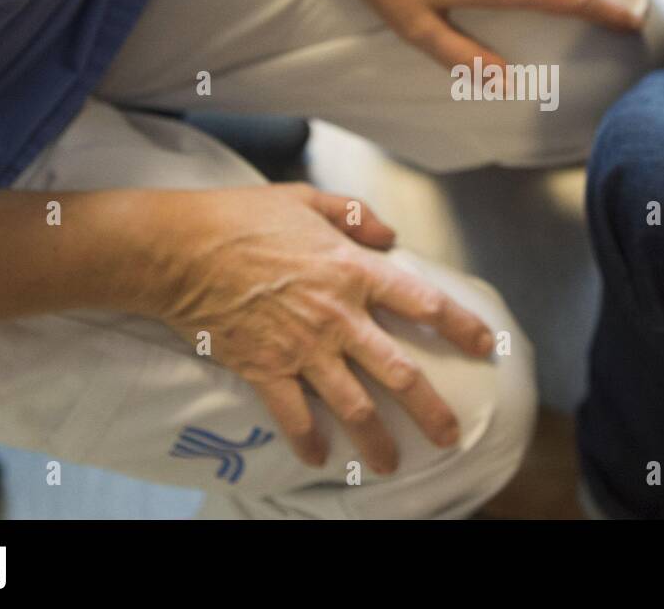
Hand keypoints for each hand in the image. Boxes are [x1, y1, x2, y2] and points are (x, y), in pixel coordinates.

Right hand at [140, 183, 494, 473]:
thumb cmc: (242, 217)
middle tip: (450, 436)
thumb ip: (356, 216)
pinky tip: (321, 459)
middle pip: (398, 371)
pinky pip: (294, 415)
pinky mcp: (265, 369)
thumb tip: (390, 236)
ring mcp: (301, 348)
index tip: (484, 345)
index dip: (460, 326)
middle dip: (429, 409)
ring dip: (375, 440)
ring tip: (391, 465)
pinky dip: (308, 440)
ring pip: (353, 405)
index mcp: (353, 271)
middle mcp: (337, 317)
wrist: (179, 250)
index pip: (422, 303)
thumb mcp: (306, 198)